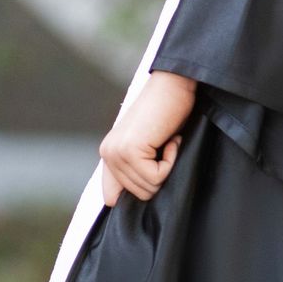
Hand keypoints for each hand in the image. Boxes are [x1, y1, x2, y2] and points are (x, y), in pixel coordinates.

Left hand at [98, 68, 198, 206]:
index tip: (156, 171)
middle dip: (160, 176)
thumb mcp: (149, 145)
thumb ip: (138, 168)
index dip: (139, 192)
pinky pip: (157, 177)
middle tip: (165, 148)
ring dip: (168, 167)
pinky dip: (171, 161)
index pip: (112, 198)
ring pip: (149, 188)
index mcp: (108, 154)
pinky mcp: (131, 150)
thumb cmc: (169, 110)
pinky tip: (171, 140)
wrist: (174, 83)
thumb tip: (144, 196)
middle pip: (138, 195)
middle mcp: (108, 154)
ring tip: (168, 142)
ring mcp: (117, 152)